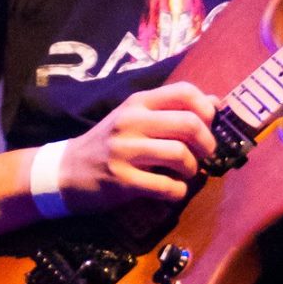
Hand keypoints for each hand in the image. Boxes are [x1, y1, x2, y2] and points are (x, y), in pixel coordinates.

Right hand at [57, 84, 218, 211]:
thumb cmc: (109, 143)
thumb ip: (171, 109)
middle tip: (204, 155)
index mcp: (138, 103)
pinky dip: (178, 191)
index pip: (185, 92)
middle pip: (189, 124)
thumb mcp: (134, 117)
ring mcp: (125, 151)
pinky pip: (167, 186)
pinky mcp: (122, 180)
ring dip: (192, 169)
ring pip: (180, 155)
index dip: (206, 109)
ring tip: (186, 173)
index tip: (208, 125)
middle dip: (207, 143)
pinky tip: (172, 190)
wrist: (67, 171)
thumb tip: (216, 102)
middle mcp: (131, 121)